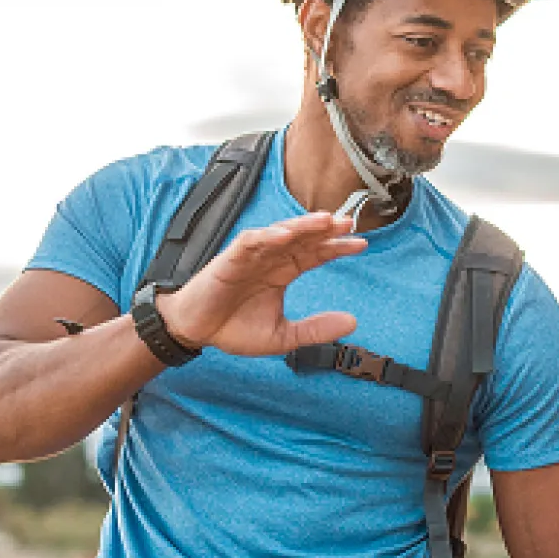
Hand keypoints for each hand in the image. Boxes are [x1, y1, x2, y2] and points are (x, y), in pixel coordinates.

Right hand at [160, 213, 365, 356]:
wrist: (198, 332)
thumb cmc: (236, 330)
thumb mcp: (284, 336)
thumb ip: (316, 329)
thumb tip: (353, 321)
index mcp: (283, 272)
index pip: (315, 254)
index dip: (337, 247)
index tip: (360, 244)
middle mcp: (270, 259)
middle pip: (303, 238)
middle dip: (325, 229)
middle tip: (349, 222)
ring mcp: (251, 257)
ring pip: (280, 233)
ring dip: (302, 226)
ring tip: (324, 220)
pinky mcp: (230, 259)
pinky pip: (250, 243)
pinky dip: (267, 237)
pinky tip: (286, 235)